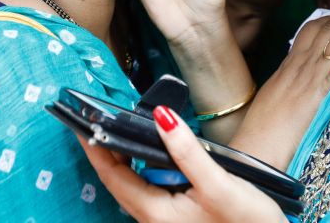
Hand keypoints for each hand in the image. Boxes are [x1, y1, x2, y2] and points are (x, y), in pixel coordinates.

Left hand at [80, 106, 287, 222]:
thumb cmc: (249, 222)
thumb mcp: (219, 185)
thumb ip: (186, 151)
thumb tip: (161, 116)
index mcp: (156, 214)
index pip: (113, 177)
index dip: (95, 149)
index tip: (80, 123)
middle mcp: (154, 220)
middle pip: (119, 182)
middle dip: (105, 151)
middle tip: (95, 118)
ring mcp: (165, 220)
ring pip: (133, 186)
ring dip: (122, 159)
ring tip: (116, 128)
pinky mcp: (178, 218)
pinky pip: (149, 190)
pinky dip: (141, 168)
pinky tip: (149, 152)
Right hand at [231, 0, 329, 168]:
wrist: (254, 150)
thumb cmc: (260, 134)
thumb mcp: (272, 103)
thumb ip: (286, 89)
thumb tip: (297, 86)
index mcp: (285, 69)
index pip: (308, 34)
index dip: (326, 18)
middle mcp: (296, 68)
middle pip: (323, 30)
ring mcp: (306, 78)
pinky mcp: (316, 92)